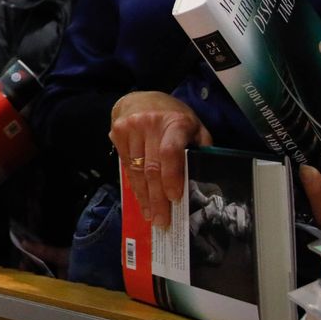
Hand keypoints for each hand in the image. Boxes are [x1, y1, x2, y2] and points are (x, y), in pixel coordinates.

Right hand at [110, 91, 211, 227]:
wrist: (139, 98)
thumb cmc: (172, 115)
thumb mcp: (193, 125)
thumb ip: (199, 147)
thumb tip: (203, 176)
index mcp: (174, 122)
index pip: (170, 152)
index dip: (172, 177)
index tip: (174, 198)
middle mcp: (150, 124)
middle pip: (152, 167)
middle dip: (157, 197)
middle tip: (162, 220)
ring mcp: (130, 129)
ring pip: (137, 170)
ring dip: (144, 196)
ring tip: (151, 215)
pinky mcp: (117, 135)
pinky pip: (126, 167)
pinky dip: (134, 186)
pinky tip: (141, 199)